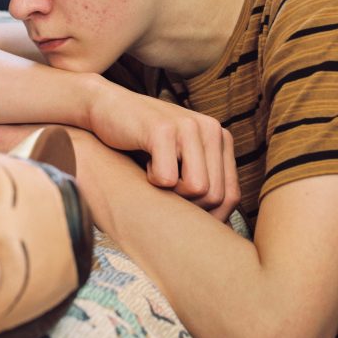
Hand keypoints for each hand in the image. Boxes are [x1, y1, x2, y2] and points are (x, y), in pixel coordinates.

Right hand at [87, 85, 239, 220]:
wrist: (106, 107)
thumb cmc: (143, 141)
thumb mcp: (183, 159)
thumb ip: (205, 181)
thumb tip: (220, 229)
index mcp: (220, 138)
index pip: (231, 195)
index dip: (208, 215)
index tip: (183, 209)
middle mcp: (211, 129)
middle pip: (215, 197)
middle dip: (187, 204)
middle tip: (164, 187)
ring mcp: (188, 127)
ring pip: (197, 189)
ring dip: (170, 192)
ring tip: (155, 171)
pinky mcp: (162, 130)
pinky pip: (167, 179)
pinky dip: (150, 180)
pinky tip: (143, 160)